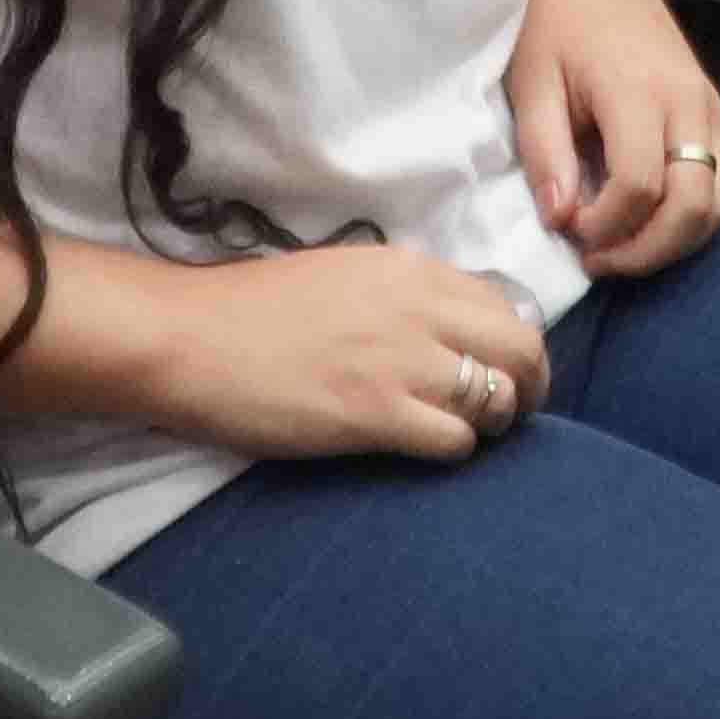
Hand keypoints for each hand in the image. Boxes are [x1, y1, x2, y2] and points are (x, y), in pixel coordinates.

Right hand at [160, 244, 552, 462]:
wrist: (189, 338)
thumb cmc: (252, 310)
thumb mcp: (344, 276)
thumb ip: (400, 296)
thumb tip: (445, 329)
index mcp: (409, 268)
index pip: (503, 304)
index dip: (513, 344)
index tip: (502, 370)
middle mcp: (418, 307)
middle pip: (522, 348)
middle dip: (530, 385)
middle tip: (512, 413)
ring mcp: (401, 361)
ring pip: (499, 397)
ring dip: (494, 423)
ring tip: (468, 433)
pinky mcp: (376, 414)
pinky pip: (456, 439)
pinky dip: (455, 449)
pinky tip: (424, 448)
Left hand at [506, 0, 719, 278]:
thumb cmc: (555, 20)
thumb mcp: (531, 82)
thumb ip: (545, 153)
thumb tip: (561, 219)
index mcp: (637, 89)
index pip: (640, 186)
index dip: (605, 226)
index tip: (567, 227)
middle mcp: (688, 102)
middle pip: (693, 207)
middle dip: (646, 251)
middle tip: (596, 258)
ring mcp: (711, 108)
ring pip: (718, 205)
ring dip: (672, 243)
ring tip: (619, 247)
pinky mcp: (717, 114)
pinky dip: (690, 219)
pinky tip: (645, 222)